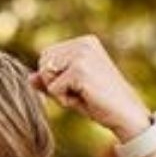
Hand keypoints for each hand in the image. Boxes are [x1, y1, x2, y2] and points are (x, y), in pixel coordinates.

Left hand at [29, 35, 151, 136]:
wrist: (126, 114)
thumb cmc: (101, 103)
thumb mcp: (72, 89)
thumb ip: (51, 80)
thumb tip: (29, 77)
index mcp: (84, 42)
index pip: (47, 55)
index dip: (54, 77)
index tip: (78, 86)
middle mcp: (83, 43)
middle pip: (43, 63)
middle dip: (54, 83)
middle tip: (79, 92)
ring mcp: (82, 55)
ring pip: (46, 75)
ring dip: (59, 92)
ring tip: (82, 94)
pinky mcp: (80, 70)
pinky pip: (53, 88)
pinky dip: (64, 100)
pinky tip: (85, 99)